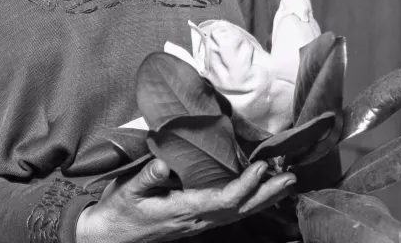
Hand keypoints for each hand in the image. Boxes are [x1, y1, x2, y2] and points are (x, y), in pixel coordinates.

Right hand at [76, 158, 295, 242]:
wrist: (110, 237)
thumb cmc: (119, 211)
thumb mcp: (127, 191)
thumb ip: (146, 178)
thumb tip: (163, 164)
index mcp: (182, 210)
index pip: (222, 199)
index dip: (245, 185)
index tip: (261, 166)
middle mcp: (196, 220)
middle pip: (240, 209)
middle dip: (267, 194)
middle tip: (290, 177)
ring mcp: (199, 224)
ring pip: (239, 214)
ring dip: (264, 199)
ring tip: (286, 183)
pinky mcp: (198, 222)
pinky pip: (231, 214)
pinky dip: (251, 203)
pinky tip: (261, 195)